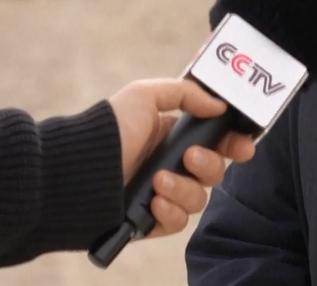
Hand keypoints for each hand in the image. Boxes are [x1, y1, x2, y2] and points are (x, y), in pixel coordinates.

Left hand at [106, 78, 255, 236]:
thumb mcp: (144, 96)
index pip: (216, 142)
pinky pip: (179, 222)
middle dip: (208, 164)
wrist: (74, 172)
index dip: (234, 145)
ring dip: (184, 188)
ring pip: (198, 198)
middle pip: (213, 171)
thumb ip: (185, 94)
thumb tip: (219, 105)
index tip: (243, 147)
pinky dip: (171, 212)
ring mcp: (162, 194)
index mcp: (172, 137)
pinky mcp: (152, 221)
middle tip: (190, 157)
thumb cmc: (106, 130)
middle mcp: (171, 165)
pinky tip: (155, 201)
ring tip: (157, 181)